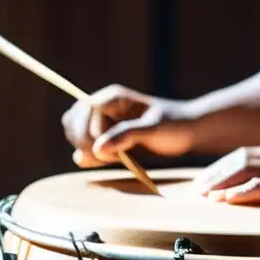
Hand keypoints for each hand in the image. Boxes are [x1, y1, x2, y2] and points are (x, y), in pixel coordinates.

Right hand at [61, 84, 197, 166]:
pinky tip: (109, 160)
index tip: (106, 150)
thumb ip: (125, 135)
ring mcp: (102, 123)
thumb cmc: (174, 125)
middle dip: (84, 142)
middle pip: (72, 121)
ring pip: (74, 134)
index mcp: (112, 98)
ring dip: (87, 150)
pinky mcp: (105, 139)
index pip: (84, 110)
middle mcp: (103, 108)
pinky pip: (84, 147)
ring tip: (115, 158)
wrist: (187, 133)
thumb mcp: (153, 129)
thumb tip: (97, 148)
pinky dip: (89, 156)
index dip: (88, 132)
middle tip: (111, 156)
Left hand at [193, 135, 259, 212]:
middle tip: (198, 188)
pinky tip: (225, 201)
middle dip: (216, 173)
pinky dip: (239, 193)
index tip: (209, 179)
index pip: (248, 152)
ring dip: (221, 183)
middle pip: (240, 157)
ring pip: (245, 169)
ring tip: (205, 196)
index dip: (225, 166)